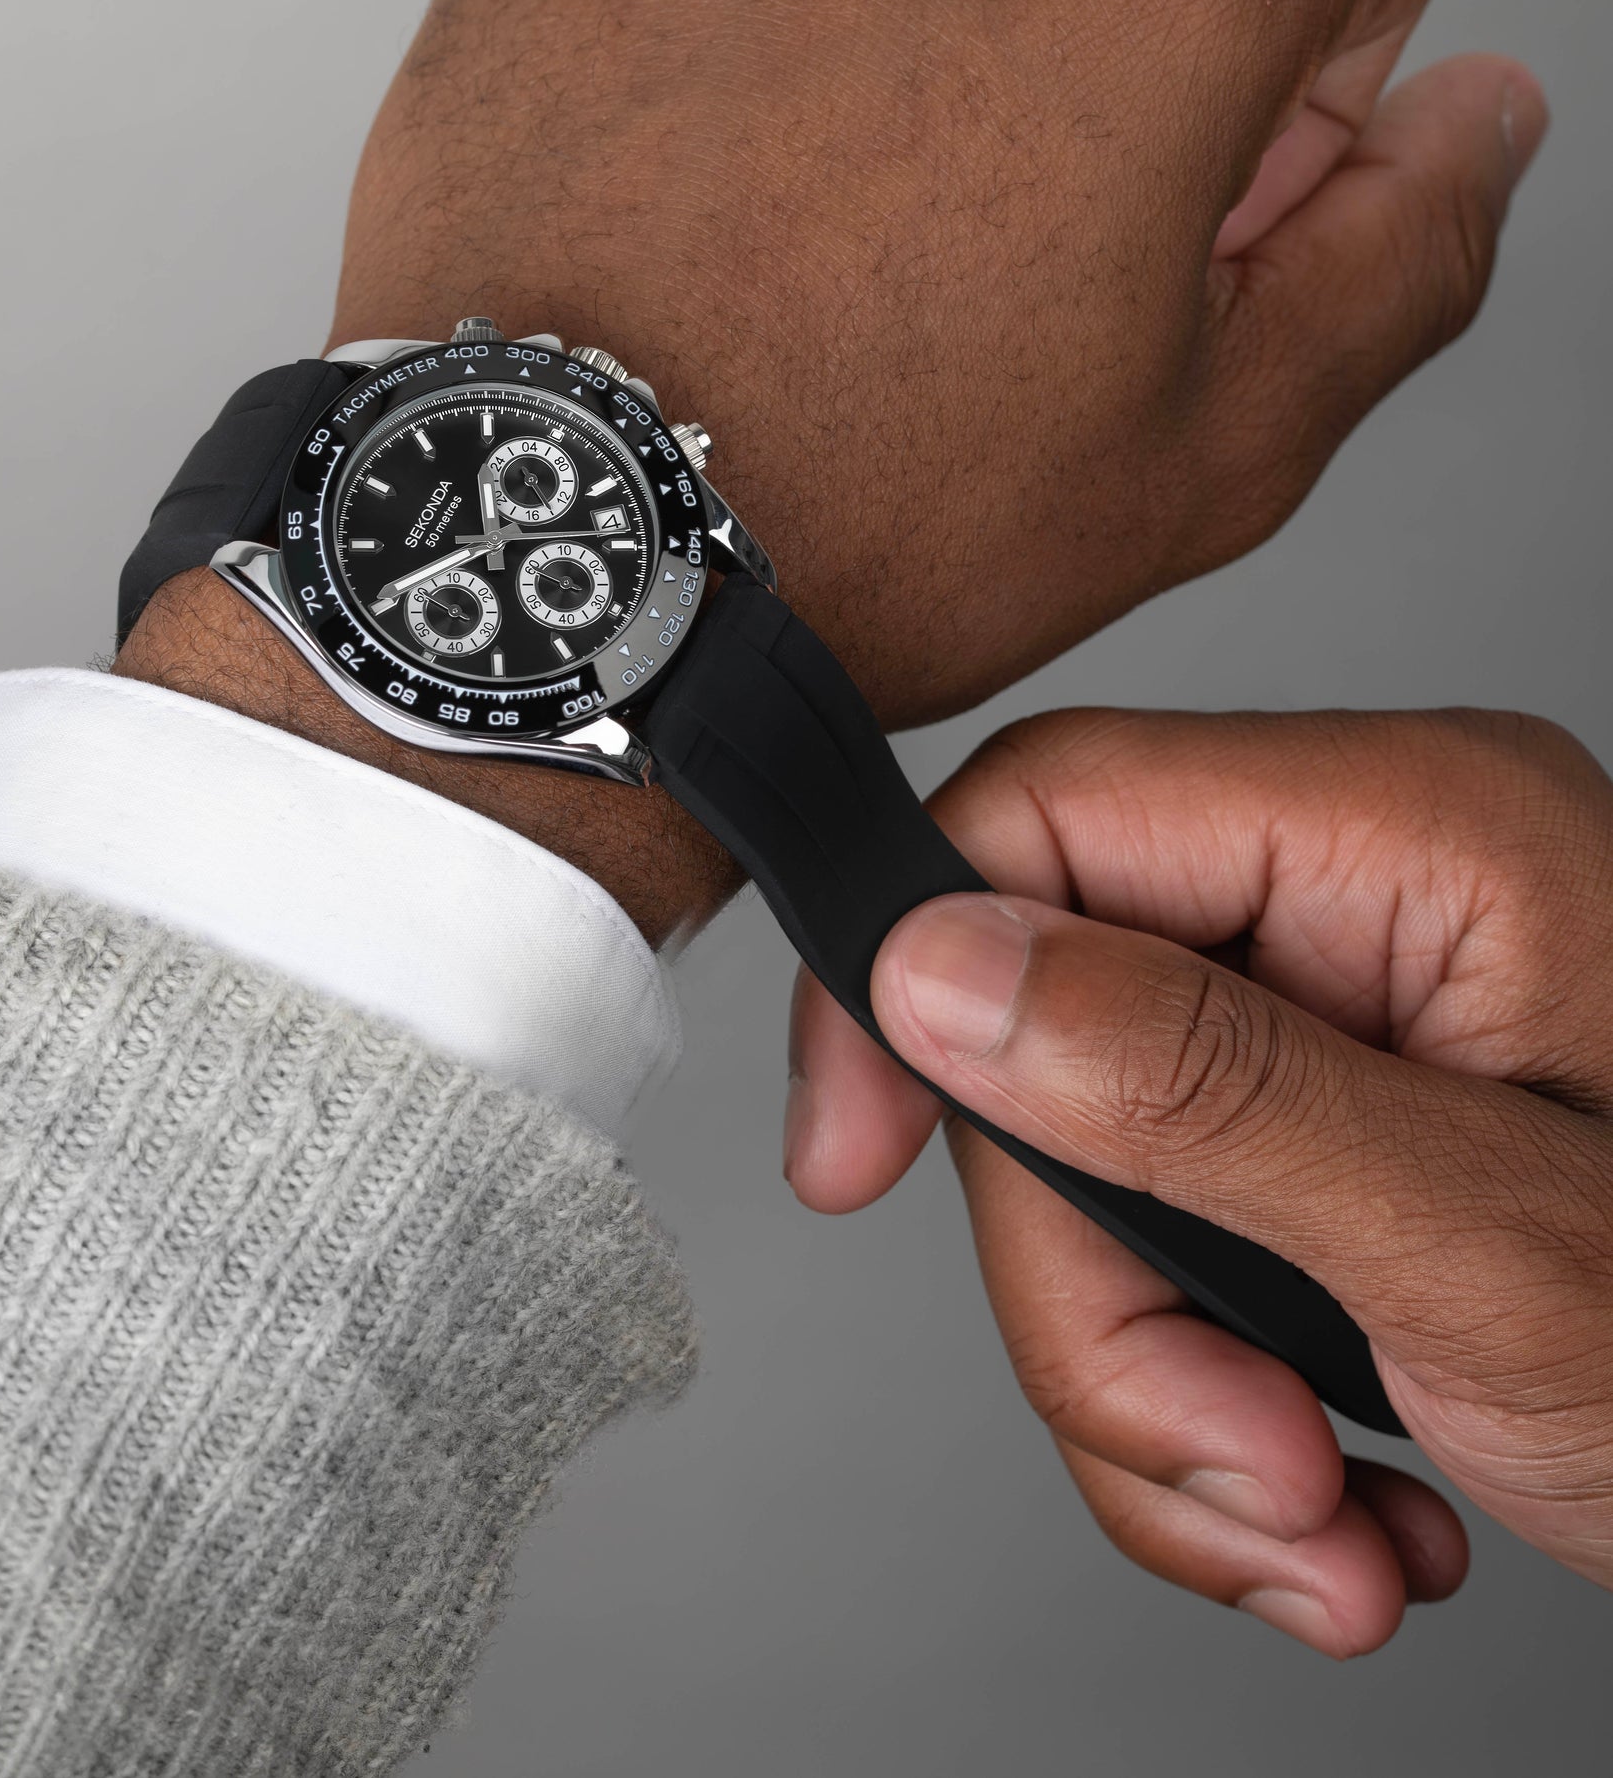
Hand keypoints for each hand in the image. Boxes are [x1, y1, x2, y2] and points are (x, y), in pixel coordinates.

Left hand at [123, 0, 1545, 937]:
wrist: (555, 536)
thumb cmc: (845, 520)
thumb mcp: (1205, 462)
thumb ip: (1402, 258)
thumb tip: (1469, 121)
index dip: (1285, 111)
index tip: (1171, 218)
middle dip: (1128, 41)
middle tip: (990, 232)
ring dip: (951, 0)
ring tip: (847, 195)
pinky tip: (738, 134)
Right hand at [786, 709, 1612, 1654]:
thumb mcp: (1485, 1247)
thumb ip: (1195, 1087)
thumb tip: (938, 969)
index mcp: (1407, 837)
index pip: (1043, 813)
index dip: (910, 973)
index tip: (854, 1167)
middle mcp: (1359, 902)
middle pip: (1049, 1043)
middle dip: (1102, 1298)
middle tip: (1232, 1459)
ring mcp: (1340, 1026)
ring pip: (1090, 1180)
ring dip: (1165, 1398)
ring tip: (1322, 1527)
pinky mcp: (1323, 1137)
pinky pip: (1163, 1255)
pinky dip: (1214, 1422)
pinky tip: (1348, 1504)